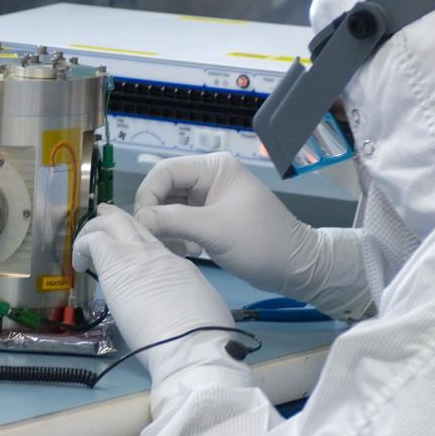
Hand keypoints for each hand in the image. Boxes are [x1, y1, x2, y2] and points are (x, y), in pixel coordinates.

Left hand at [73, 205, 247, 385]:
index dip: (136, 242)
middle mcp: (157, 252)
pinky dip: (81, 246)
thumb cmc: (201, 334)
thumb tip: (173, 303)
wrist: (192, 339)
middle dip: (114, 220)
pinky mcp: (115, 262)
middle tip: (100, 226)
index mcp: (177, 265)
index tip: (126, 252)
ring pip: (112, 223)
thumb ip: (181, 297)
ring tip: (82, 249)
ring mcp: (136, 253)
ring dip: (94, 231)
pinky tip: (78, 264)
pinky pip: (93, 241)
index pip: (152, 243)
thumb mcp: (199, 306)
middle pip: (133, 222)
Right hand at [133, 153, 324, 297]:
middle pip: (165, 189)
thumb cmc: (261, 243)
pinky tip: (189, 251)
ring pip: (170, 207)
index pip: (165, 171)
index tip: (144, 224)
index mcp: (214, 168)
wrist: (294, 267)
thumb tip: (139, 219)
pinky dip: (178, 236)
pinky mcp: (211, 217)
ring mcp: (210, 198)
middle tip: (158, 240)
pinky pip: (181, 221)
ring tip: (180, 249)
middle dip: (157, 215)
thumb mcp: (214, 230)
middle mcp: (210, 177)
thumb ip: (173, 221)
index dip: (149, 196)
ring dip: (167, 229)